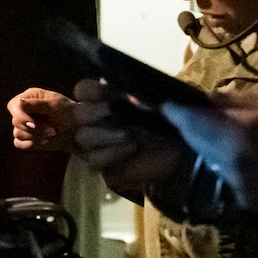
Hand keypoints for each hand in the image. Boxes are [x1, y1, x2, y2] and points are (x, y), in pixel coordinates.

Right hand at [10, 88, 78, 151]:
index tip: (34, 123)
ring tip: (52, 134)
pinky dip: (30, 144)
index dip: (20, 116)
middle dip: (34, 128)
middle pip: (16, 121)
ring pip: (17, 133)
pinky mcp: (27, 137)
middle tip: (52, 130)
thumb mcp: (55, 106)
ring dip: (35, 136)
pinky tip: (43, 142)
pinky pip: (18, 143)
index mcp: (30, 97)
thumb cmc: (69, 113)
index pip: (14, 106)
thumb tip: (19, 102)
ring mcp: (25, 124)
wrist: (78, 130)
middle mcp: (24, 110)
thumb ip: (37, 104)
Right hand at [53, 79, 190, 196]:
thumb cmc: (169, 123)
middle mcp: (95, 122)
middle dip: (90, 112)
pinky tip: (130, 148)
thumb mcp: (158, 103)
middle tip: (109, 111)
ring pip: (82, 139)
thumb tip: (130, 94)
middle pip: (75, 115)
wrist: (182, 155)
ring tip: (127, 134)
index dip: (89, 90)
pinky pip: (95, 161)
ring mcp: (96, 146)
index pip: (83, 91)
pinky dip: (111, 154)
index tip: (106, 92)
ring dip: (103, 135)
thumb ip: (141, 95)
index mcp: (105, 101)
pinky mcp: (103, 166)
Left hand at [160, 92, 257, 216]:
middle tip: (185, 113)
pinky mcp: (245, 200)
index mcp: (237, 136)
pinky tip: (243, 154)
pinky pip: (226, 174)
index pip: (190, 121)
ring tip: (220, 131)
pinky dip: (227, 162)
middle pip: (195, 140)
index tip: (163, 103)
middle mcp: (228, 163)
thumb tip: (209, 100)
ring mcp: (235, 185)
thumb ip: (241, 103)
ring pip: (209, 159)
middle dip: (189, 126)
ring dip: (208, 145)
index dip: (174, 111)